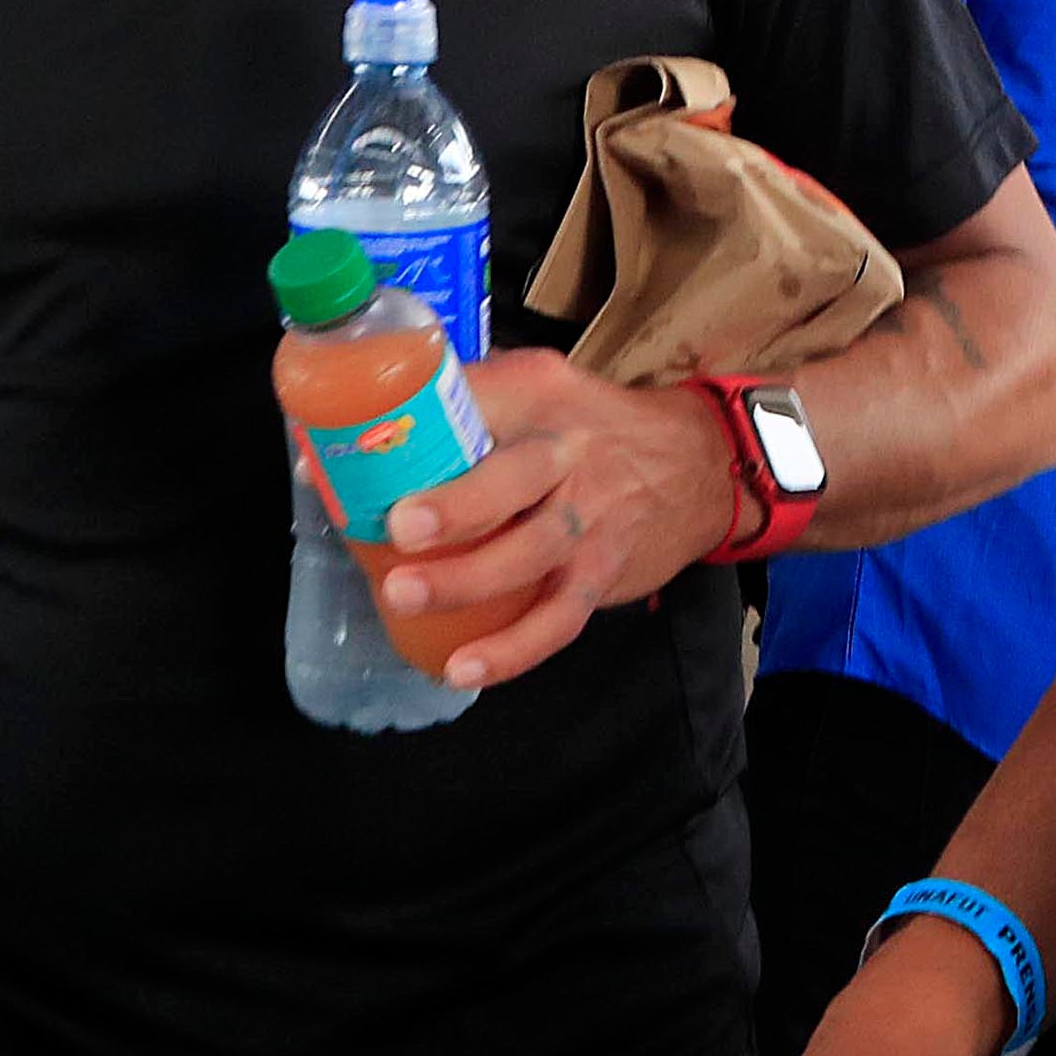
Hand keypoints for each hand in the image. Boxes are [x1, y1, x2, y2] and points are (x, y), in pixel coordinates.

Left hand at [379, 351, 736, 686]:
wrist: (700, 465)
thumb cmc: (594, 426)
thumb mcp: (542, 385)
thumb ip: (468, 397)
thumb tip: (356, 427)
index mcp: (541, 399)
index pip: (482, 396)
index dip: (422, 420)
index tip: (356, 445)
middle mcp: (569, 456)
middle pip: (516, 479)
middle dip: (459, 504)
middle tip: (398, 526)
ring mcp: (589, 520)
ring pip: (532, 554)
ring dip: (469, 580)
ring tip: (405, 598)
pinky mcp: (600, 573)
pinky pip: (558, 619)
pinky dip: (513, 650)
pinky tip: (463, 669)